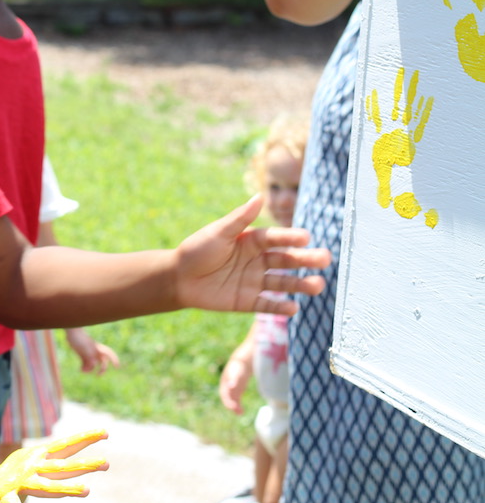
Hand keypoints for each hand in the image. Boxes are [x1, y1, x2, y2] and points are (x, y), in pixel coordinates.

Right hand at [0, 429, 108, 502]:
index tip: (106, 432)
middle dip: (84, 464)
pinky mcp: (2, 497)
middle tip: (105, 464)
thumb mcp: (35, 471)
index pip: (65, 446)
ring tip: (86, 491)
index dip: (85, 439)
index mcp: (37, 456)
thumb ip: (54, 468)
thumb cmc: (14, 484)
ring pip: (45, 486)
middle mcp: (29, 465)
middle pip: (61, 466)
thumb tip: (82, 466)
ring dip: (66, 488)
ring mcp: (16, 481)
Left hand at [64, 328, 118, 374]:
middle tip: (98, 375)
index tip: (117, 367)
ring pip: (92, 364)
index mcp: (98, 348)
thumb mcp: (85, 349)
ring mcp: (88, 353)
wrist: (71, 333)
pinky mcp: (82, 354)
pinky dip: (84, 368)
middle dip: (102, 369)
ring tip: (82, 370)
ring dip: (89, 369)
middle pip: (102, 362)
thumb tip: (94, 365)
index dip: (114, 359)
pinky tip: (80, 369)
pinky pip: (85, 363)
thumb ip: (91, 357)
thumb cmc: (79, 339)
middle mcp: (94, 351)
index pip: (109, 354)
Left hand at [172, 195, 329, 315]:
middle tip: (325, 259)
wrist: (177, 278)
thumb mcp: (218, 232)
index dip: (290, 238)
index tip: (306, 237)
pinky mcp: (247, 300)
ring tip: (317, 285)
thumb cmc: (196, 250)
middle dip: (306, 260)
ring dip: (300, 284)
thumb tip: (258, 195)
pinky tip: (293, 307)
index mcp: (252, 240)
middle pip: (286, 260)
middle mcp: (258, 260)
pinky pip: (267, 304)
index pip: (276, 238)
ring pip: (283, 282)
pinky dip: (280, 306)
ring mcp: (254, 281)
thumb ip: (239, 218)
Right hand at [219, 356, 251, 414]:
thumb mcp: (236, 372)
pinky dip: (238, 405)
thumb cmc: (239, 366)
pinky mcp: (237, 390)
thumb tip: (231, 387)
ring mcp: (232, 389)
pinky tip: (242, 411)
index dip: (228, 401)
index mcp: (224, 383)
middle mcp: (226, 387)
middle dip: (232, 406)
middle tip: (238, 412)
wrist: (243, 361)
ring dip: (235, 407)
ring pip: (232, 400)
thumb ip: (233, 379)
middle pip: (227, 399)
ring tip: (240, 413)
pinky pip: (236, 400)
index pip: (224, 395)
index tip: (234, 407)